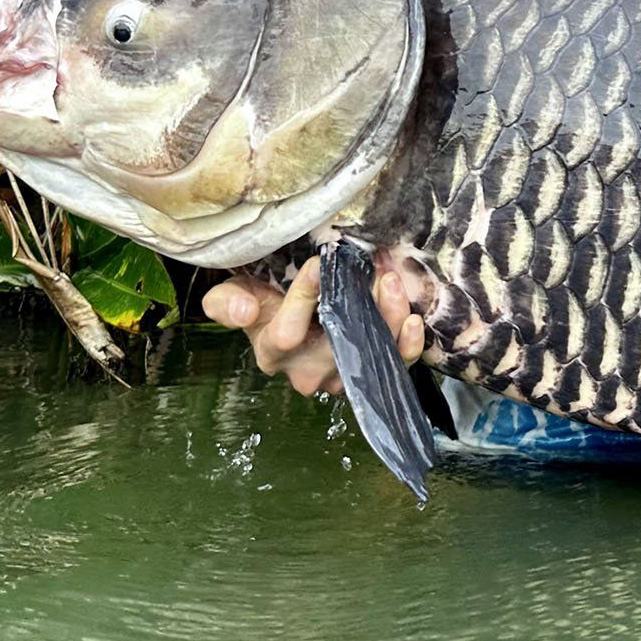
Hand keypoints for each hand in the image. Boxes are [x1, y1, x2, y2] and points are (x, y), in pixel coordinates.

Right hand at [199, 258, 425, 396]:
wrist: (291, 314)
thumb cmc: (264, 300)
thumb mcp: (235, 295)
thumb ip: (227, 302)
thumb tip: (243, 311)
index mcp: (271, 353)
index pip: (286, 333)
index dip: (303, 299)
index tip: (319, 265)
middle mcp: (307, 372)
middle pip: (337, 348)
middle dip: (358, 307)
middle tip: (375, 273)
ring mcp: (342, 376)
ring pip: (370, 354)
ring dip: (388, 318)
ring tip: (392, 283)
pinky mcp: (372, 372)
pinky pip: (396, 364)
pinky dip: (408, 345)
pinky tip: (414, 321)